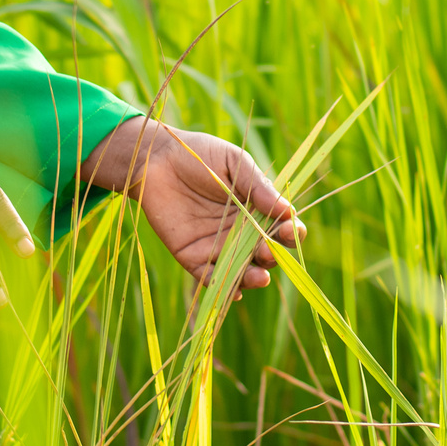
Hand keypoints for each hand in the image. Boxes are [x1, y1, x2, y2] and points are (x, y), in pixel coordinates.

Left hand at [79, 117, 302, 293]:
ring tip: (259, 277)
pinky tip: (235, 291)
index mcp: (256, 210)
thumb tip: (287, 211)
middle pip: (265, 253)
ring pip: (242, 271)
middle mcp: (241, 233)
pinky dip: (223, 287)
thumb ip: (257, 186)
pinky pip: (211, 278)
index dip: (290, 232)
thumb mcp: (233, 163)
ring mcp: (218, 247)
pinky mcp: (193, 257)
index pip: (281, 228)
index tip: (290, 230)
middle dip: (272, 256)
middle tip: (269, 251)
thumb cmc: (199, 155)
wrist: (156, 159)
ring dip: (253, 278)